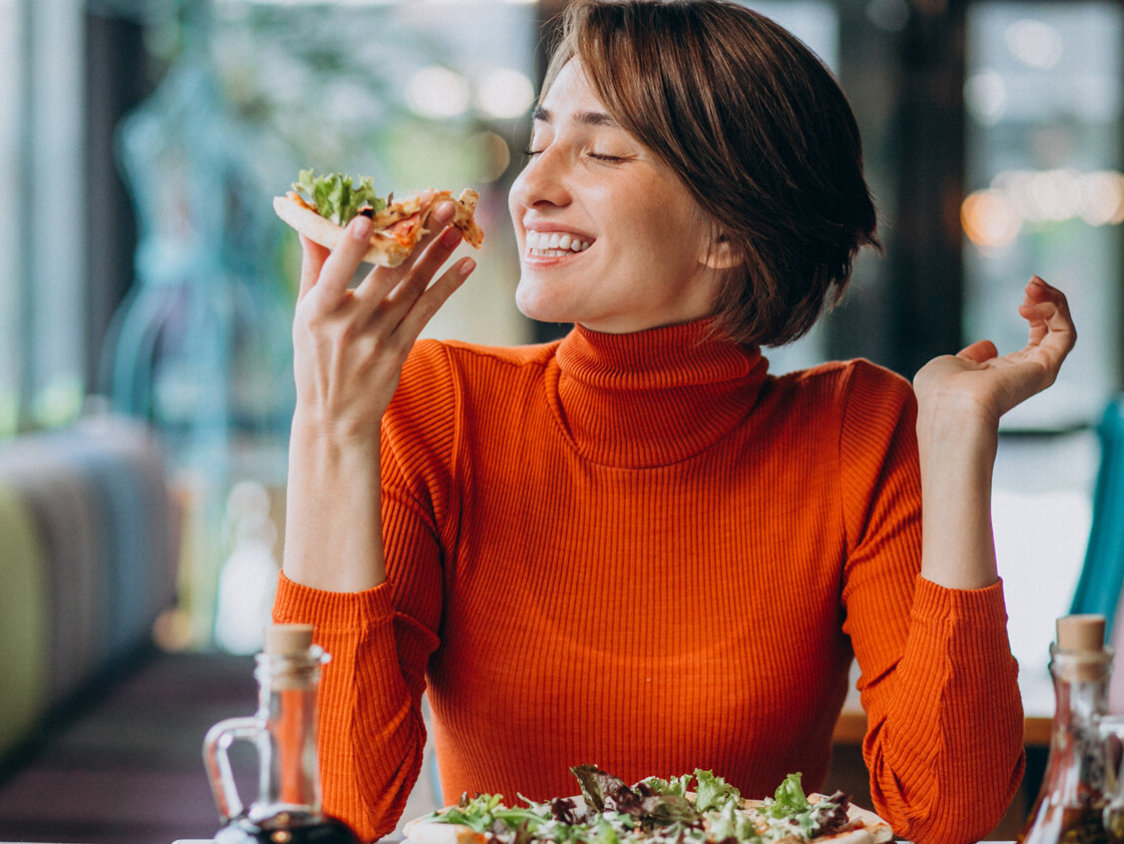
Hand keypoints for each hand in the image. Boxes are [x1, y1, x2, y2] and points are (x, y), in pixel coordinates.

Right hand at [291, 202, 475, 442]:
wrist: (335, 416)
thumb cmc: (315, 357)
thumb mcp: (304, 315)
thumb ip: (313, 267)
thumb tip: (309, 221)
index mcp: (317, 311)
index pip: (335, 273)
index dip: (351, 246)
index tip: (368, 217)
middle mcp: (349, 325)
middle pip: (387, 273)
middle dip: (416, 236)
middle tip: (439, 205)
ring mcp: (377, 339)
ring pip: (413, 289)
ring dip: (439, 255)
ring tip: (458, 227)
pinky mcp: (399, 350)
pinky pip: (428, 312)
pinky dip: (448, 287)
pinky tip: (466, 265)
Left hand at [912, 276, 1075, 427]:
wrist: (949, 405)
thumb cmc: (940, 391)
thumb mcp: (951, 364)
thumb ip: (970, 356)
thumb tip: (988, 346)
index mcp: (1006, 372)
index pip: (1037, 337)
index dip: (1035, 310)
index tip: (1024, 291)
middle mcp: (1026, 372)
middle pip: (1054, 330)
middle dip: (1048, 299)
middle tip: (1032, 281)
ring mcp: (1038, 371)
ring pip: (1064, 330)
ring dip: (1054, 301)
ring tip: (1033, 285)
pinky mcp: (1046, 368)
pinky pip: (1065, 334)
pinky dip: (1056, 312)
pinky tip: (1032, 303)